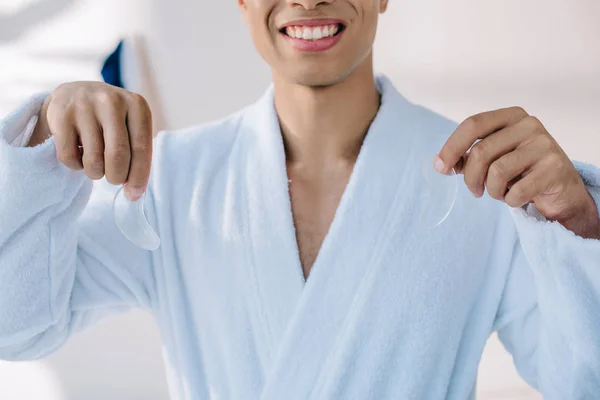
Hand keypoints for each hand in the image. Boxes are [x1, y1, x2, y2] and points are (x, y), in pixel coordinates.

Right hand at [30, 81, 152, 200]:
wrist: (75, 94)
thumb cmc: (111, 121)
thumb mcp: (131, 130)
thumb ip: (137, 158)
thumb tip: (134, 194)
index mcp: (137, 105)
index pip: (142, 148)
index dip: (139, 176)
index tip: (134, 194)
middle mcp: (111, 101)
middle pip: (118, 155)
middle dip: (116, 177)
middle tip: (114, 179)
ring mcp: (84, 105)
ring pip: (93, 159)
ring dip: (95, 172)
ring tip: (96, 164)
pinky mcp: (60, 113)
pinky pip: (69, 156)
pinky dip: (75, 165)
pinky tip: (78, 153)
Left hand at [435, 107, 599, 238]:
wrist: (562, 190)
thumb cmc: (522, 171)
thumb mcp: (494, 158)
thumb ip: (469, 156)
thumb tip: (441, 163)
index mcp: (511, 116)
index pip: (472, 125)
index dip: (451, 147)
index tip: (441, 167)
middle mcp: (529, 125)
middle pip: (481, 152)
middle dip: (470, 178)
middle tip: (474, 190)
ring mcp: (544, 145)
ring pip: (496, 172)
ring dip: (492, 190)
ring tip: (500, 192)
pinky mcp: (554, 168)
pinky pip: (516, 191)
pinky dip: (510, 201)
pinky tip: (517, 197)